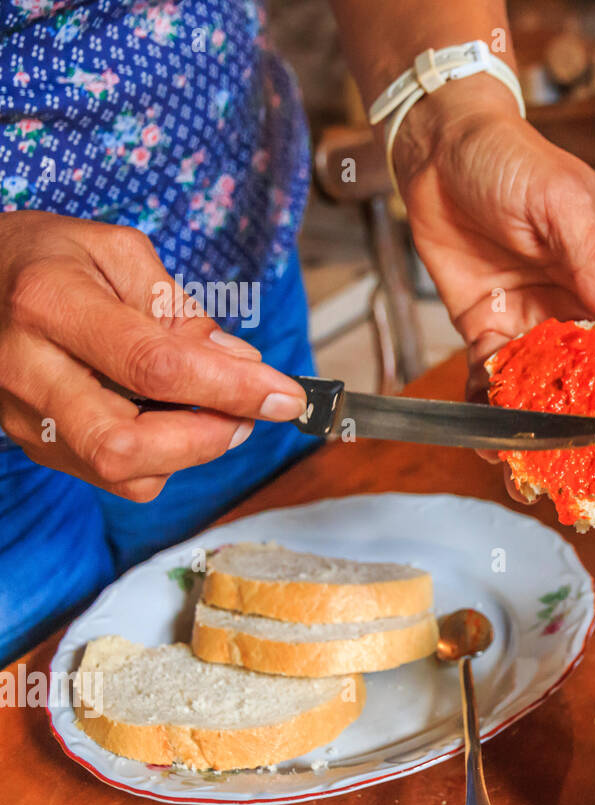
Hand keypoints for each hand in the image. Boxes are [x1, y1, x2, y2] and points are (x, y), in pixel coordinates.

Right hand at [0, 211, 307, 500]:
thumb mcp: (118, 254)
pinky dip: (162, 460)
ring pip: (121, 472)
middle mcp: (27, 368)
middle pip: (126, 443)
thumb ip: (182, 310)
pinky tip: (174, 422)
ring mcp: (23, 415)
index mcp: (51, 303)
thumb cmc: (48, 259)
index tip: (284, 395)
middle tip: (248, 413)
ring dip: (191, 452)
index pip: (154, 365)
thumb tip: (242, 366)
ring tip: (217, 412)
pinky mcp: (33, 444)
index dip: (230, 389)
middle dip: (207, 438)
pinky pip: (111, 477)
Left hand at [391, 75, 594, 398]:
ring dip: (542, 417)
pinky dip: (493, 405)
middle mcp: (585, 305)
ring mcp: (539, 323)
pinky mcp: (491, 331)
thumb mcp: (562, 200)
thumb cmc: (510, 158)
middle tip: (575, 428)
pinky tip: (485, 422)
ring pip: (556, 388)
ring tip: (524, 442)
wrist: (439, 150)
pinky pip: (498, 381)